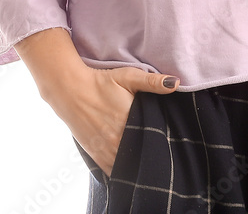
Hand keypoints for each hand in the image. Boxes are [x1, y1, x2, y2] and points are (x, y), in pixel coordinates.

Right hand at [48, 66, 180, 178]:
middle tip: (157, 146)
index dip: (161, 139)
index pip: (153, 138)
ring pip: (128, 166)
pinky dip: (122, 170)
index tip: (167, 136)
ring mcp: (106, 150)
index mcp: (130, 120)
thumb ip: (152, 82)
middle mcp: (118, 139)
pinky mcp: (96, 156)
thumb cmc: (102, 81)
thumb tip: (176, 83)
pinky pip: (113, 171)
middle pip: (141, 154)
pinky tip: (129, 164)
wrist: (71, 90)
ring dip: (136, 163)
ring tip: (144, 155)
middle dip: (150, 151)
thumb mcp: (128, 77)